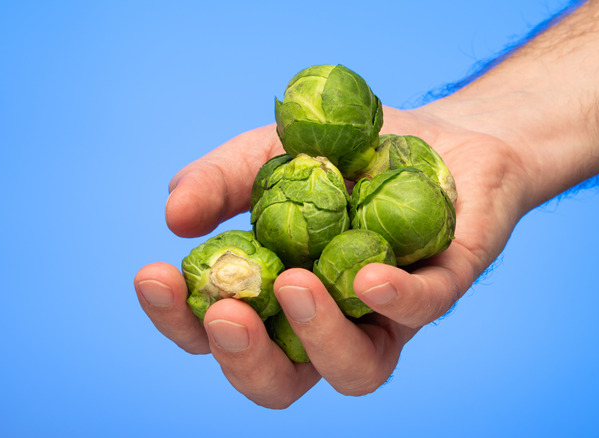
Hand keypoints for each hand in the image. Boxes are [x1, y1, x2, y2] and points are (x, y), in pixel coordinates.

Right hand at [134, 105, 532, 407]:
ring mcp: (389, 314)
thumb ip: (221, 181)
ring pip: (355, 370)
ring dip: (319, 337)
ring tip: (294, 284)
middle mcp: (332, 321)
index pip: (221, 334)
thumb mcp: (269, 153)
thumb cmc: (345, 155)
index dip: (181, 322)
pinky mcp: (445, 284)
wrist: (437, 131)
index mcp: (279, 298)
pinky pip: (424, 309)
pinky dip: (396, 298)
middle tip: (226, 313)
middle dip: (244, 359)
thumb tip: (172, 215)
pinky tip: (369, 277)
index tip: (154, 276)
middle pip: (281, 381)